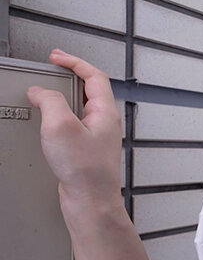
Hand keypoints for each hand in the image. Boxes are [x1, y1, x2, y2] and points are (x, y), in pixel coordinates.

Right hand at [27, 49, 123, 225]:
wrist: (91, 202)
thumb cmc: (85, 171)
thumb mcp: (60, 126)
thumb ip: (50, 102)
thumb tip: (40, 92)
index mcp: (105, 112)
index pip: (94, 76)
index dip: (75, 62)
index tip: (57, 56)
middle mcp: (105, 123)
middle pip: (90, 88)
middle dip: (71, 74)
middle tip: (53, 66)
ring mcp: (97, 136)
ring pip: (81, 106)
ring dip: (64, 95)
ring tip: (47, 90)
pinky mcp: (87, 150)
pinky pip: (75, 123)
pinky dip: (61, 114)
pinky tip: (48, 121)